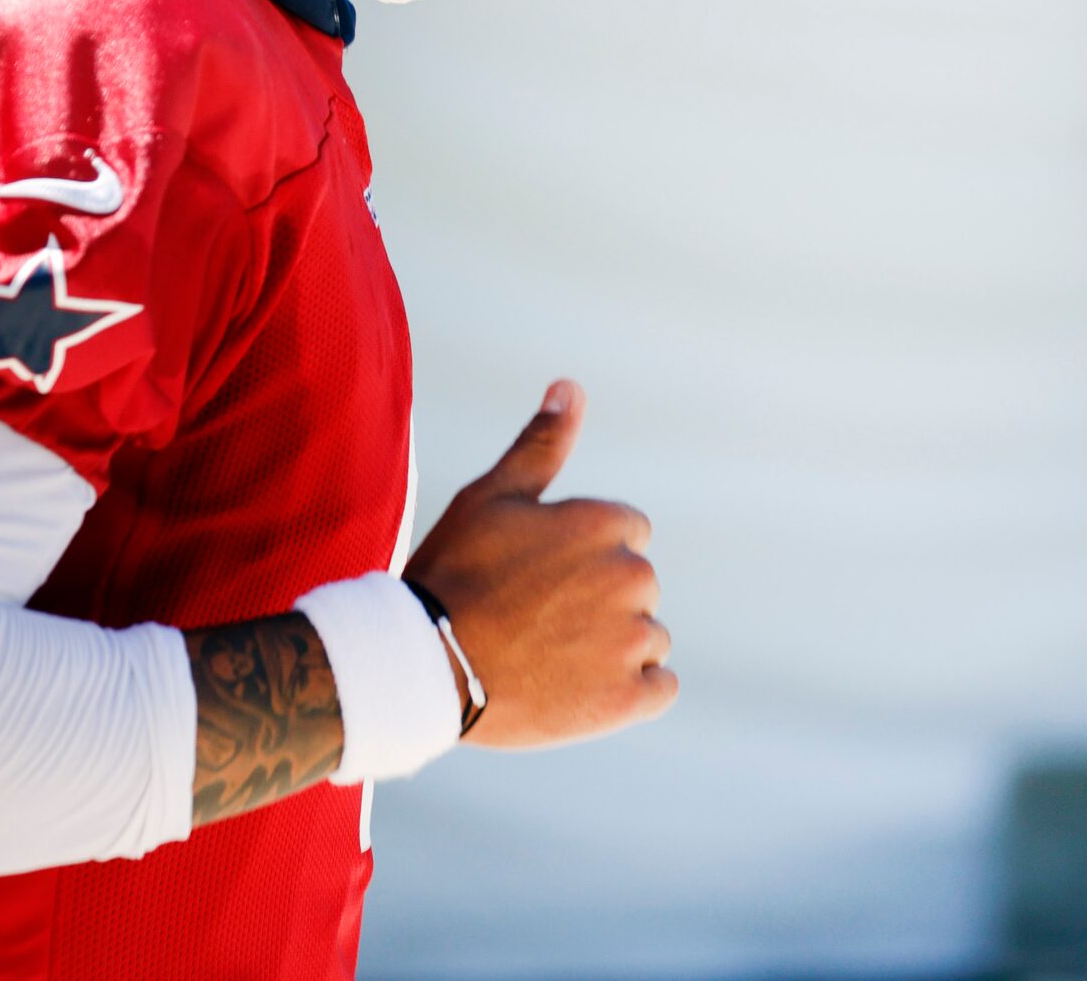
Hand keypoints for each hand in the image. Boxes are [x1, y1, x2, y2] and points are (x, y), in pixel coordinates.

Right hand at [404, 380, 675, 748]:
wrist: (426, 665)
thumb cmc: (455, 571)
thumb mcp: (492, 495)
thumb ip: (542, 443)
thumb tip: (570, 386)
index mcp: (606, 524)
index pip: (627, 532)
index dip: (582, 551)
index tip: (540, 571)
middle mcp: (631, 577)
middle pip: (636, 584)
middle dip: (599, 596)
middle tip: (535, 613)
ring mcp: (632, 641)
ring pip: (648, 636)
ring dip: (613, 645)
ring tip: (550, 653)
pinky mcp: (627, 699)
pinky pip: (660, 687)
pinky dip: (631, 689)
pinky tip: (581, 686)